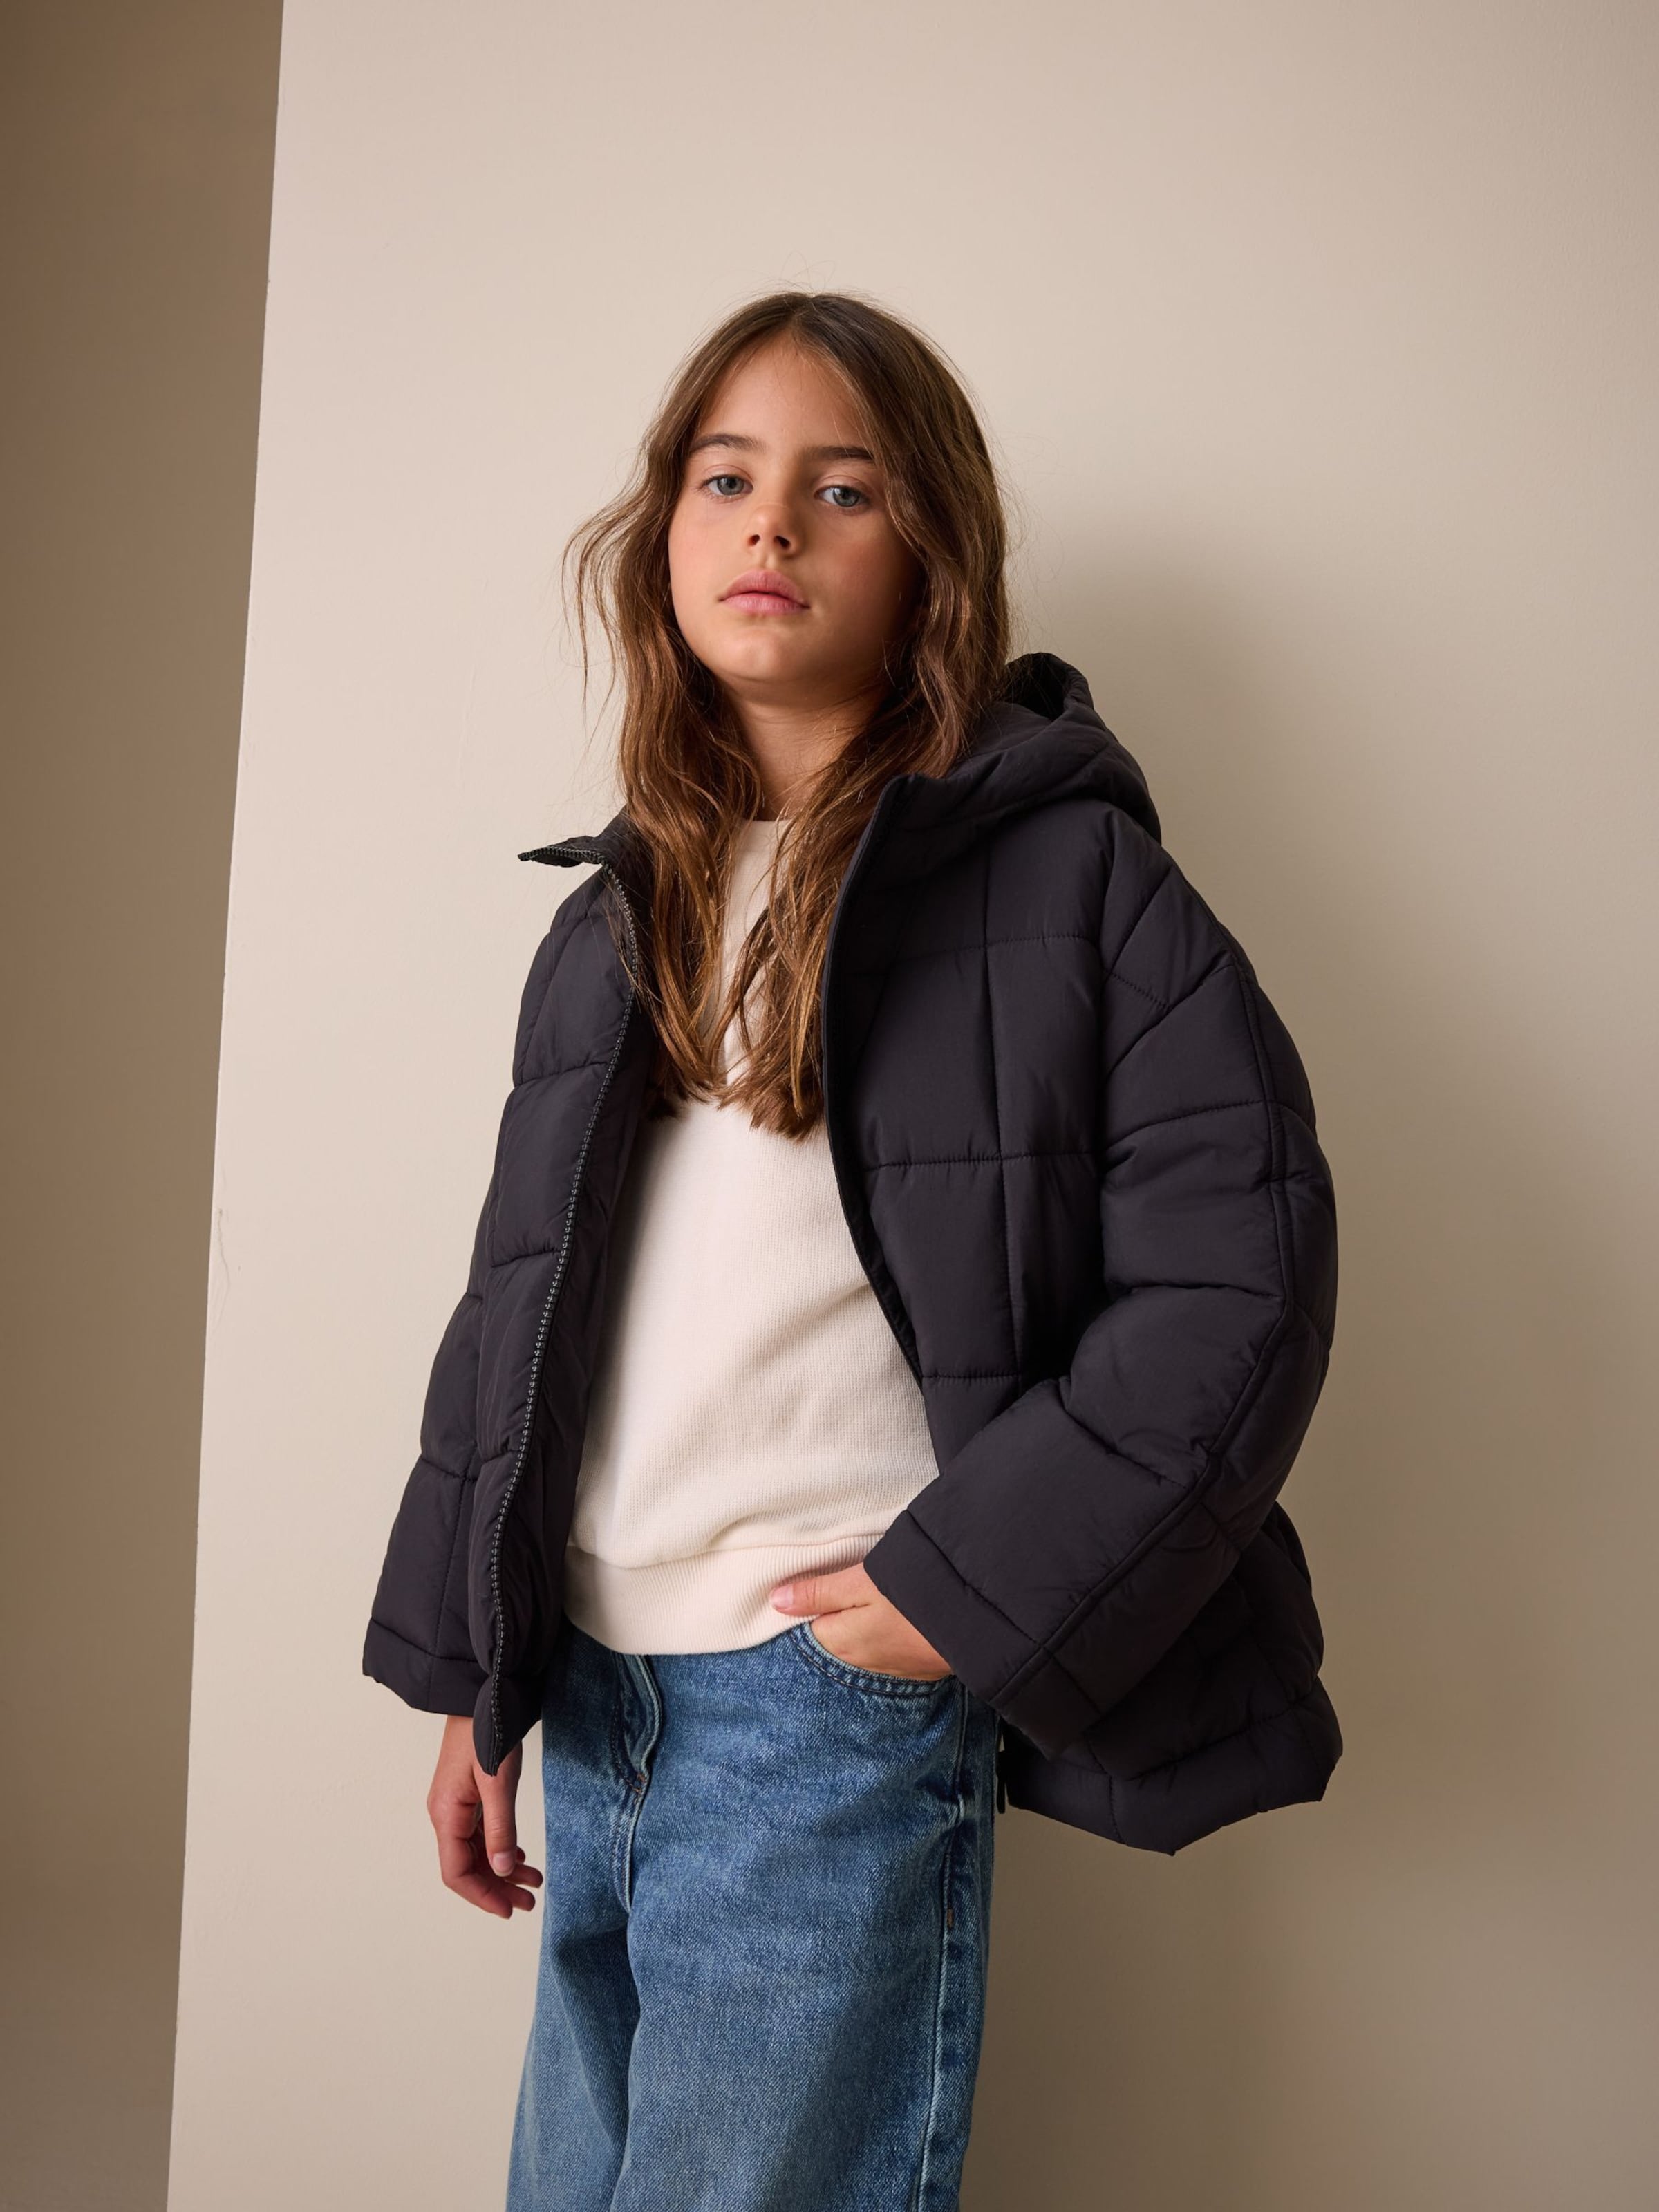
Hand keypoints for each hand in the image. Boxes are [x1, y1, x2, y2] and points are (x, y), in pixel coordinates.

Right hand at [427, 1714, 543, 1920]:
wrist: (483, 1692)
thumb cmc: (487, 1730)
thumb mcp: (498, 1781)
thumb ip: (500, 1828)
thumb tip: (501, 1871)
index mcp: (446, 1814)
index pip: (457, 1872)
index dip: (482, 1896)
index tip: (508, 1910)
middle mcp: (447, 1813)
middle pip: (468, 1865)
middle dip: (497, 1887)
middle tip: (528, 1902)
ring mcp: (458, 1804)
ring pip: (477, 1850)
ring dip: (502, 1869)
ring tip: (532, 1882)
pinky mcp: (470, 1794)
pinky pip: (481, 1832)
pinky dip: (500, 1847)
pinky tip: (518, 1856)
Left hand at [768, 1561, 953, 1680]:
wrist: (979, 1624)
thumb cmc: (915, 1597)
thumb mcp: (861, 1584)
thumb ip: (819, 1591)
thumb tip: (774, 1599)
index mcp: (841, 1641)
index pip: (808, 1625)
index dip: (811, 1602)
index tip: (819, 1581)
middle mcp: (863, 1663)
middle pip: (837, 1635)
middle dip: (838, 1613)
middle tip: (851, 1584)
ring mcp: (895, 1668)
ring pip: (866, 1643)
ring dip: (867, 1623)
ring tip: (880, 1596)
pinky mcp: (921, 1666)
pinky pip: (894, 1648)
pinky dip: (893, 1632)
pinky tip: (904, 1615)